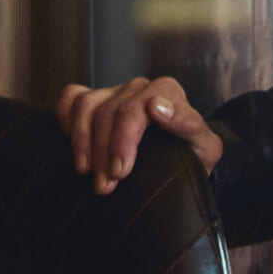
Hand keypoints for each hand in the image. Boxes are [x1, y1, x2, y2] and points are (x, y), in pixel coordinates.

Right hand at [55, 75, 222, 195]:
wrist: (179, 162)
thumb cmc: (191, 156)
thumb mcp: (205, 148)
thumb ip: (190, 126)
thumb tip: (157, 107)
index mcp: (168, 93)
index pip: (140, 106)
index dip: (125, 139)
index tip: (120, 170)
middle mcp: (140, 88)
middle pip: (112, 111)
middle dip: (106, 152)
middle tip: (106, 185)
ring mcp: (115, 91)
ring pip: (88, 105)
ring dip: (83, 142)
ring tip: (88, 173)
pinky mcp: (95, 98)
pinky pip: (72, 97)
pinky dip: (66, 118)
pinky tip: (69, 142)